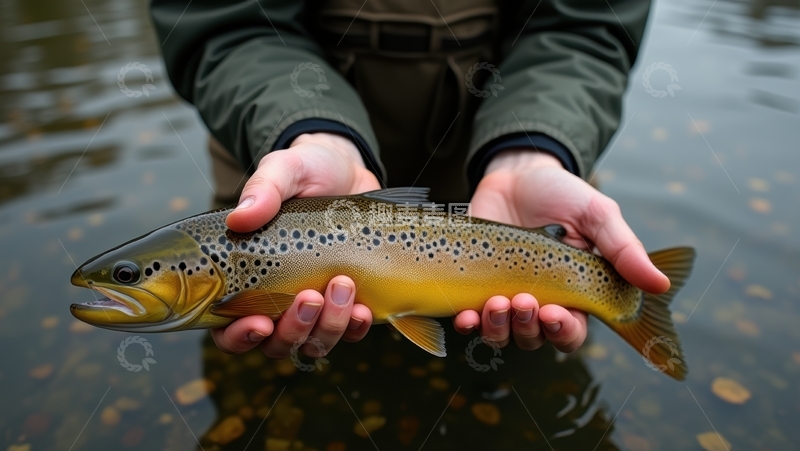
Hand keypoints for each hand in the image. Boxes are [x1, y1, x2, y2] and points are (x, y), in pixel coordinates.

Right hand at [212, 132, 378, 355]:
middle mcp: (278, 300)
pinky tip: (363, 309)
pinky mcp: (350, 302)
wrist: (350, 170)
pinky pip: (351, 333)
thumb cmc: (306, 171)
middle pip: (276, 344)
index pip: (229, 329)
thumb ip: (263, 190)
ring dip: (328, 325)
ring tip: (343, 285)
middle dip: (294, 329)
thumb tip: (240, 218)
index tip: (260, 323)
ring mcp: (316, 305)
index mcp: (247, 278)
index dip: (240, 337)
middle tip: (310, 296)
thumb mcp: (283, 170)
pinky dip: (356, 327)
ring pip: (314, 343)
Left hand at [454, 150, 669, 352]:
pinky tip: (466, 317)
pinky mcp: (475, 287)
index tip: (556, 314)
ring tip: (497, 304)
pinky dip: (467, 324)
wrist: (515, 174)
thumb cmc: (562, 194)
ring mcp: (505, 295)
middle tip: (525, 302)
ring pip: (502, 334)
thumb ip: (623, 250)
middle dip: (529, 328)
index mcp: (574, 294)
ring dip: (498, 329)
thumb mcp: (597, 215)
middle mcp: (539, 301)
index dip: (564, 331)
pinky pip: (470, 318)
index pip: (572, 331)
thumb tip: (659, 286)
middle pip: (536, 338)